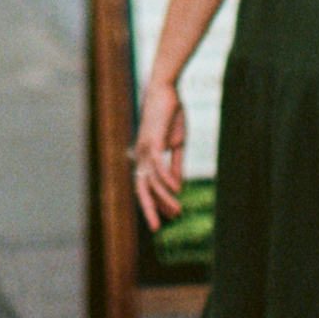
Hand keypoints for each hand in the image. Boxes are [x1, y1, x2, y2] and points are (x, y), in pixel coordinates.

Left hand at [132, 75, 184, 231]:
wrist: (165, 89)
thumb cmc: (171, 114)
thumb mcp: (177, 143)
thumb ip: (176, 164)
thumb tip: (177, 187)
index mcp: (146, 156)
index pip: (146, 185)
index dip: (154, 202)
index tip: (167, 217)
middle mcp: (141, 155)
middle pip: (141, 188)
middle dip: (148, 209)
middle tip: (156, 228)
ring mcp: (145, 148)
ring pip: (151, 181)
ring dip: (164, 198)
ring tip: (177, 211)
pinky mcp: (152, 141)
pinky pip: (157, 166)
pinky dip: (167, 180)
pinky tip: (177, 190)